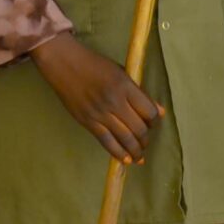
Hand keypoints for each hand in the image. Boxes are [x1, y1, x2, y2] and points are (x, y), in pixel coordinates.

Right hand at [31, 33, 163, 163]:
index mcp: (125, 86)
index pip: (148, 111)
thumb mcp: (121, 72)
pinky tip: (126, 159)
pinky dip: (118, 153)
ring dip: (135, 150)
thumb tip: (159, 112)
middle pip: (138, 128)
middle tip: (145, 141)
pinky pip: (106, 142)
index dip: (154, 120)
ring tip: (139, 156)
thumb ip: (139, 92)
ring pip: (125, 138)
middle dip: (145, 139)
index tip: (153, 122)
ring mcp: (100, 113)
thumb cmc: (94, 64)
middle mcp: (114, 101)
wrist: (64, 63)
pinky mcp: (87, 122)